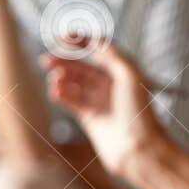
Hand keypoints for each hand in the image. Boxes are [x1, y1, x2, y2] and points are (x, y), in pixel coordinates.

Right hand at [44, 43, 166, 178]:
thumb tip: (95, 40)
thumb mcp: (131, 76)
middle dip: (64, 61)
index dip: (80, 42)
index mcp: (122, 72)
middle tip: (47, 59)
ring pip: (74, 84)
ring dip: (61, 79)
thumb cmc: (141, 116)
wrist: (139, 150)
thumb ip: (112, 55)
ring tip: (55, 79)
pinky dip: (60, 95)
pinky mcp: (90, 118)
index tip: (64, 38)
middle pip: (82, 66)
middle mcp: (111, 86)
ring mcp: (100, 102)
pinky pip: (71, 102)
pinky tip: (55, 92)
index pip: (98, 49)